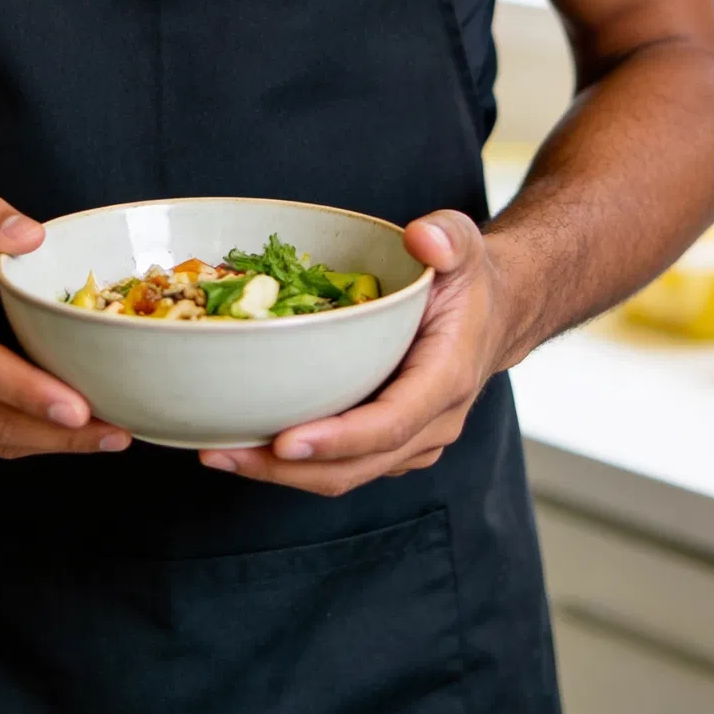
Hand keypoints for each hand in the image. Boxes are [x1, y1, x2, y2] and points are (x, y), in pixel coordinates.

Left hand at [199, 210, 501, 495]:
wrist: (495, 315)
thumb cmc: (468, 281)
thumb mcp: (463, 246)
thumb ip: (448, 237)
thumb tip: (422, 238)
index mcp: (446, 379)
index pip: (390, 424)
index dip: (338, 439)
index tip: (285, 441)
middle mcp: (431, 423)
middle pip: (355, 466)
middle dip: (286, 469)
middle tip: (223, 454)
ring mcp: (411, 442)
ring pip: (344, 476)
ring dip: (280, 474)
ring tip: (218, 453)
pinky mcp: (389, 445)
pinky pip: (341, 466)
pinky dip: (293, 463)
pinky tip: (246, 444)